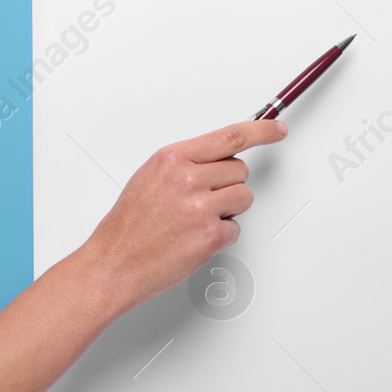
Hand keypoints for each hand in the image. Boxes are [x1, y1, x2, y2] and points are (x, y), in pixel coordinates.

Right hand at [77, 119, 286, 316]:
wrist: (114, 261)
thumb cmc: (129, 223)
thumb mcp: (150, 176)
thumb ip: (186, 163)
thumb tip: (218, 158)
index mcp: (173, 158)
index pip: (230, 136)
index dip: (261, 131)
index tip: (277, 129)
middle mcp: (188, 178)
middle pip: (240, 170)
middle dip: (229, 185)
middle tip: (203, 200)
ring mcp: (201, 207)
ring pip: (244, 198)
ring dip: (228, 210)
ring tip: (196, 220)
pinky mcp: (210, 236)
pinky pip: (236, 229)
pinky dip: (221, 236)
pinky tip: (194, 238)